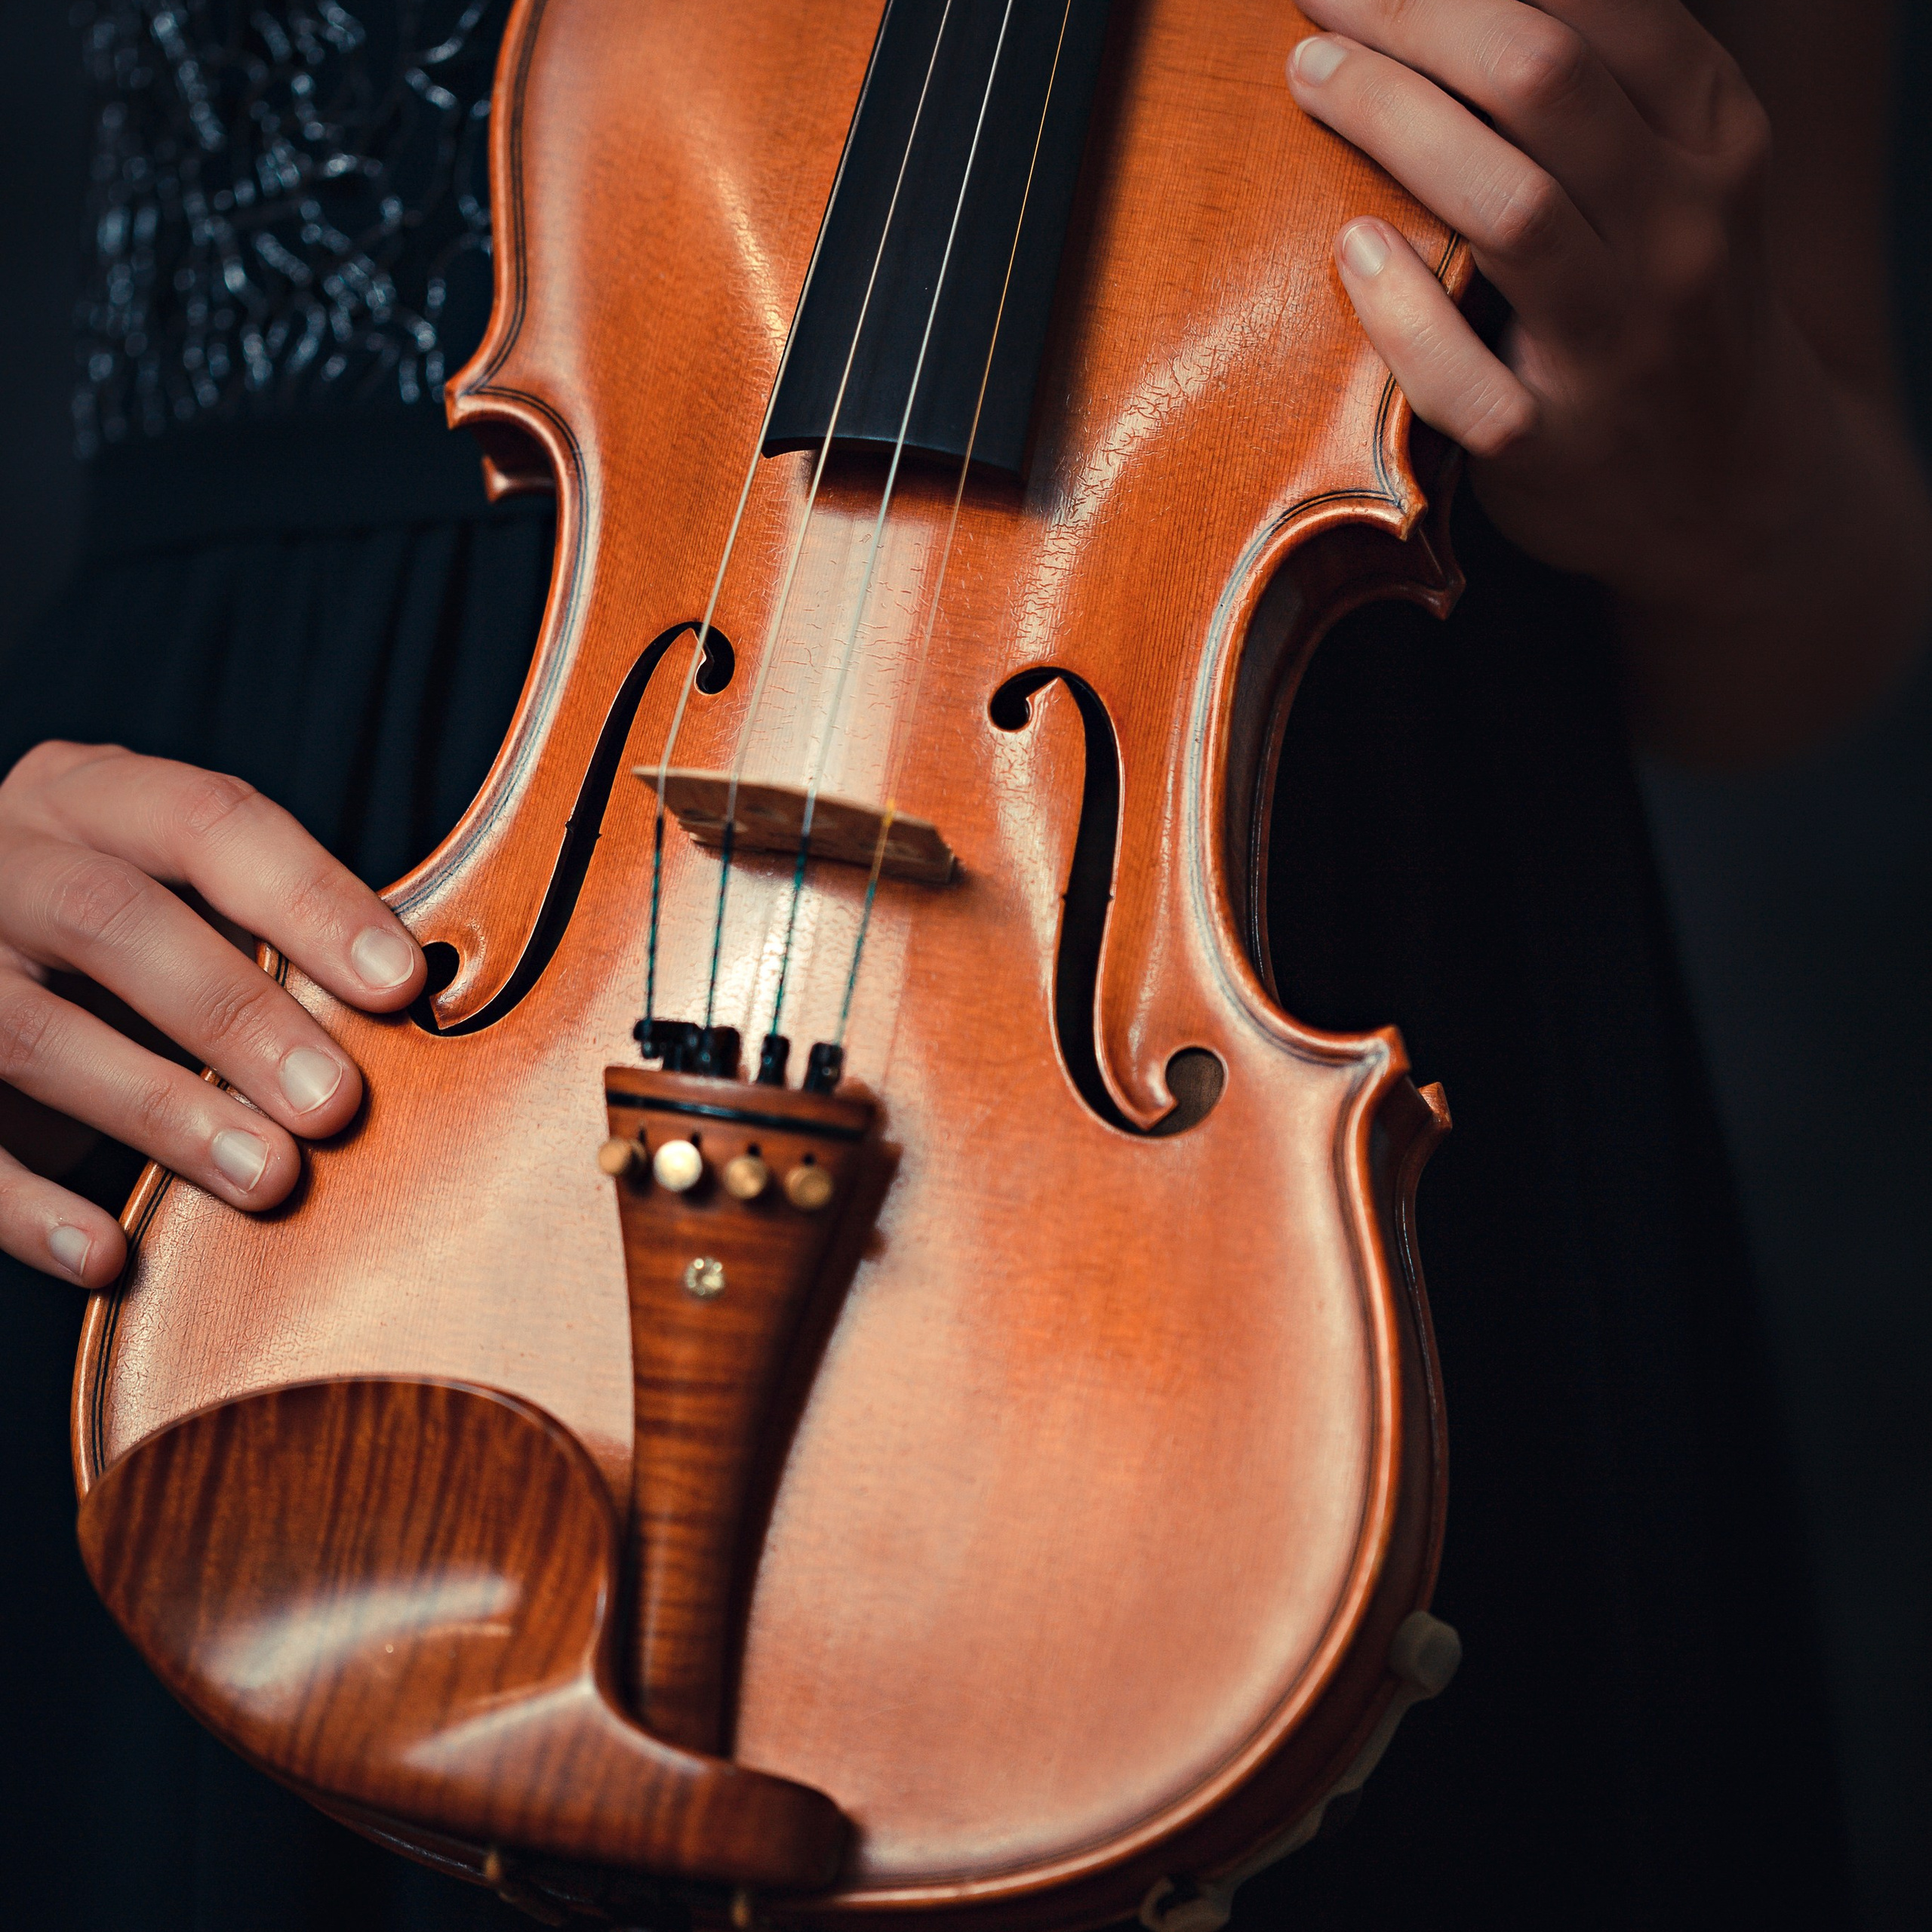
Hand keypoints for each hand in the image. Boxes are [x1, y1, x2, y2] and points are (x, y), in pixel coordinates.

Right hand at [0, 742, 425, 1287]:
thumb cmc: (123, 939)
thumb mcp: (184, 899)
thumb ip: (276, 934)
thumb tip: (412, 1002)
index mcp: (88, 797)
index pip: (206, 820)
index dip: (310, 898)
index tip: (399, 983)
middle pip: (112, 920)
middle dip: (235, 1014)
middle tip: (336, 1102)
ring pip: (30, 1033)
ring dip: (161, 1113)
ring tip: (268, 1177)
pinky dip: (29, 1210)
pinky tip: (111, 1256)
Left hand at [1287, 0, 1931, 760]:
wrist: (1731, 486)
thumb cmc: (1667, 302)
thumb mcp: (1679, 171)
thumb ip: (1604, 84)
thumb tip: (1459, 9)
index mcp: (1713, 136)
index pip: (1598, 7)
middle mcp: (1681, 228)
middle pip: (1542, 80)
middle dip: (1416, 19)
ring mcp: (1622, 343)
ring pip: (1510, 208)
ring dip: (1395, 124)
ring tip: (1313, 77)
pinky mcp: (1554, 445)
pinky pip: (1466, 379)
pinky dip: (1401, 310)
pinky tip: (1350, 251)